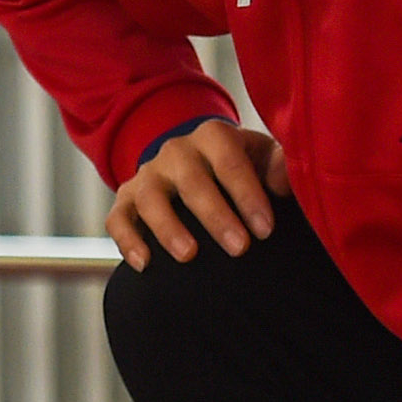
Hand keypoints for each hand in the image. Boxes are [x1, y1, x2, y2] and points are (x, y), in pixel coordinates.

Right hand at [107, 119, 288, 266]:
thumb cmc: (241, 169)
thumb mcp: (264, 158)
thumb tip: (283, 181)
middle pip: (192, 180)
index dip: (248, 195)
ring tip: (189, 256)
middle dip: (215, 215)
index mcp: (213, 137)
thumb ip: (280, 166)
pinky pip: (118, 218)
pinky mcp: (126, 199)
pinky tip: (144, 264)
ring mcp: (148, 174)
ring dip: (169, 227)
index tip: (266, 230)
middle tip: (239, 248)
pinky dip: (127, 240)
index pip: (229, 161)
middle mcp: (177, 151)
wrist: (202, 168)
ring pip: (151, 197)